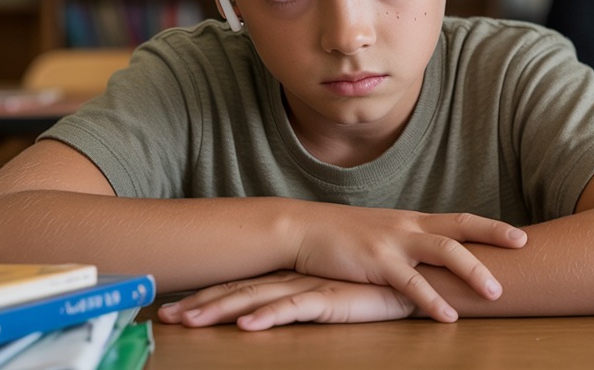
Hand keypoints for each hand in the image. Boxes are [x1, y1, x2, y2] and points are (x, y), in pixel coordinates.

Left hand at [158, 271, 415, 329]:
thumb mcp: (347, 284)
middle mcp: (300, 275)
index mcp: (299, 272)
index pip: (246, 282)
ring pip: (258, 298)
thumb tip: (300, 298)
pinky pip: (295, 308)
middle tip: (164, 315)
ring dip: (220, 310)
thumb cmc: (389, 279)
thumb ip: (322, 288)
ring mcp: (315, 284)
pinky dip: (269, 316)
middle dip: (201, 302)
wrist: (429, 268)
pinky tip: (246, 326)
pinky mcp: (335, 295)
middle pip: (240, 288)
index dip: (210, 293)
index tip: (177, 303)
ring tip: (188, 321)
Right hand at [293, 205, 526, 322]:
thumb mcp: (384, 234)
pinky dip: (432, 299)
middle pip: (461, 228)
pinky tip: (448, 316)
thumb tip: (434, 259)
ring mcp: (393, 242)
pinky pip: (410, 283)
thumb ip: (410, 243)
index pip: (461, 220)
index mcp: (413, 221)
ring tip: (495, 292)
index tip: (520, 237)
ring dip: (472, 271)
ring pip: (443, 251)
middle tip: (524, 247)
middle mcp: (409, 227)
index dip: (491, 227)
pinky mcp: (376, 262)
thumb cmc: (344, 236)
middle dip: (494, 236)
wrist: (304, 228)